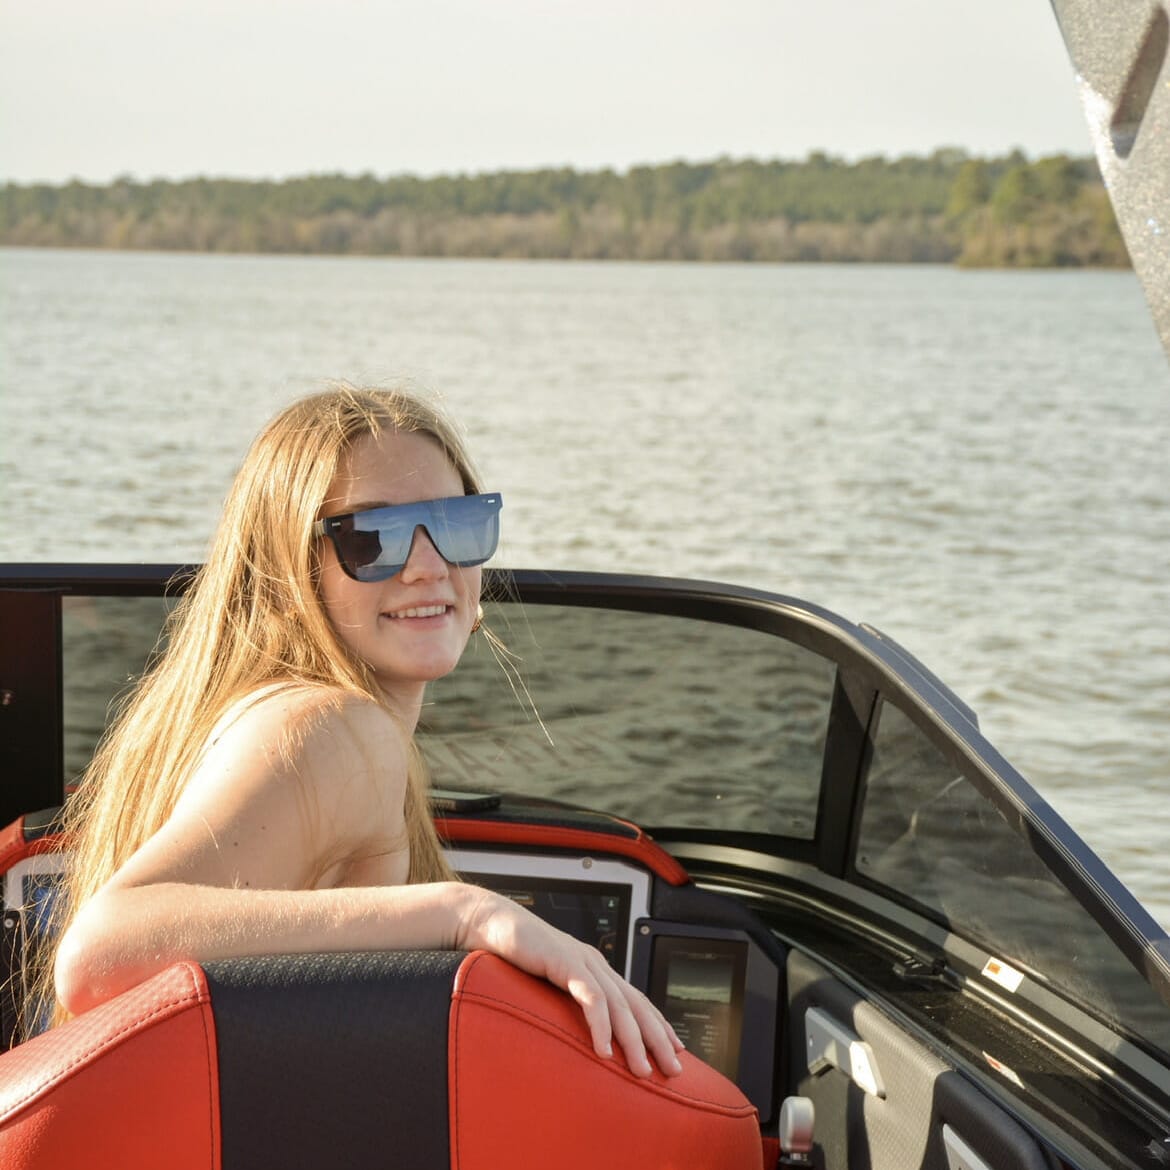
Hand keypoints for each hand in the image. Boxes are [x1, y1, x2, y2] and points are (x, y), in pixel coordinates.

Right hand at [459, 886, 684, 1077]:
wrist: (494, 923)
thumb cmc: (517, 954)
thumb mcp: (548, 981)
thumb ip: (566, 999)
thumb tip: (577, 1031)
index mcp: (595, 968)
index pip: (636, 999)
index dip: (658, 1024)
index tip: (676, 1049)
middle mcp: (596, 964)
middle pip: (636, 1005)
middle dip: (657, 1038)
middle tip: (673, 1068)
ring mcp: (582, 961)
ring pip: (619, 1004)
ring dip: (633, 1040)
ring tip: (642, 1070)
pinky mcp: (565, 962)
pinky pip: (590, 996)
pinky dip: (600, 1023)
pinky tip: (603, 1049)